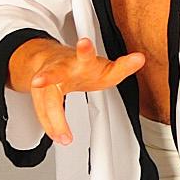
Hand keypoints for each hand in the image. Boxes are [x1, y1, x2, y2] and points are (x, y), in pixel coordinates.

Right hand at [8, 36, 143, 146]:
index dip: (84, 49)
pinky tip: (59, 137)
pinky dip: (52, 127)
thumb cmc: (82, 68)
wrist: (54, 62)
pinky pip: (43, 114)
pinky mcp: (39, 96)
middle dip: (47, 77)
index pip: (84, 55)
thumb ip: (123, 66)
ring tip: (59, 136)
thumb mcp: (105, 68)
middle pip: (53, 74)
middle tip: (39, 81)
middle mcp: (61, 70)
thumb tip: (141, 58)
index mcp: (80, 62)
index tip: (83, 42)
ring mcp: (47, 85)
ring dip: (50, 118)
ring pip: (44, 99)